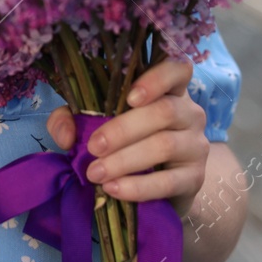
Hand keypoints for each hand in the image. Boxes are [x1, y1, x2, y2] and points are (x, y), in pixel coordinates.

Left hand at [46, 57, 209, 218]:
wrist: (156, 191)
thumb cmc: (124, 145)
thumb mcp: (94, 124)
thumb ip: (72, 119)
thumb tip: (65, 134)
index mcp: (169, 91)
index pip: (177, 70)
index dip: (157, 78)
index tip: (130, 96)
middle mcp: (190, 113)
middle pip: (163, 111)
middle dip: (122, 129)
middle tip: (93, 148)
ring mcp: (196, 145)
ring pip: (165, 144)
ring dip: (125, 160)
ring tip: (96, 173)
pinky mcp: (196, 177)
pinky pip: (169, 181)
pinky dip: (138, 186)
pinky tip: (114, 189)